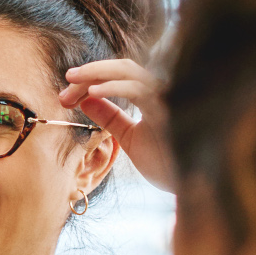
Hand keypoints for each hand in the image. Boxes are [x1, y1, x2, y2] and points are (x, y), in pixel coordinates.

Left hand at [58, 59, 175, 192]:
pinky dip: (114, 87)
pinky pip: (139, 89)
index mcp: (153, 96)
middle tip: (66, 79)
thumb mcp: (129, 137)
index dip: (92, 79)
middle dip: (91, 71)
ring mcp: (167, 96)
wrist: (188, 187)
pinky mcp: (169, 107)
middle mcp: (162, 90)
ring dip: (97, 74)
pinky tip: (92, 93)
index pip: (120, 76)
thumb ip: (110, 117)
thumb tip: (86, 100)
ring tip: (72, 83)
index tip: (66, 94)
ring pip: (130, 71)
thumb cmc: (164, 162)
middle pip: (123, 67)